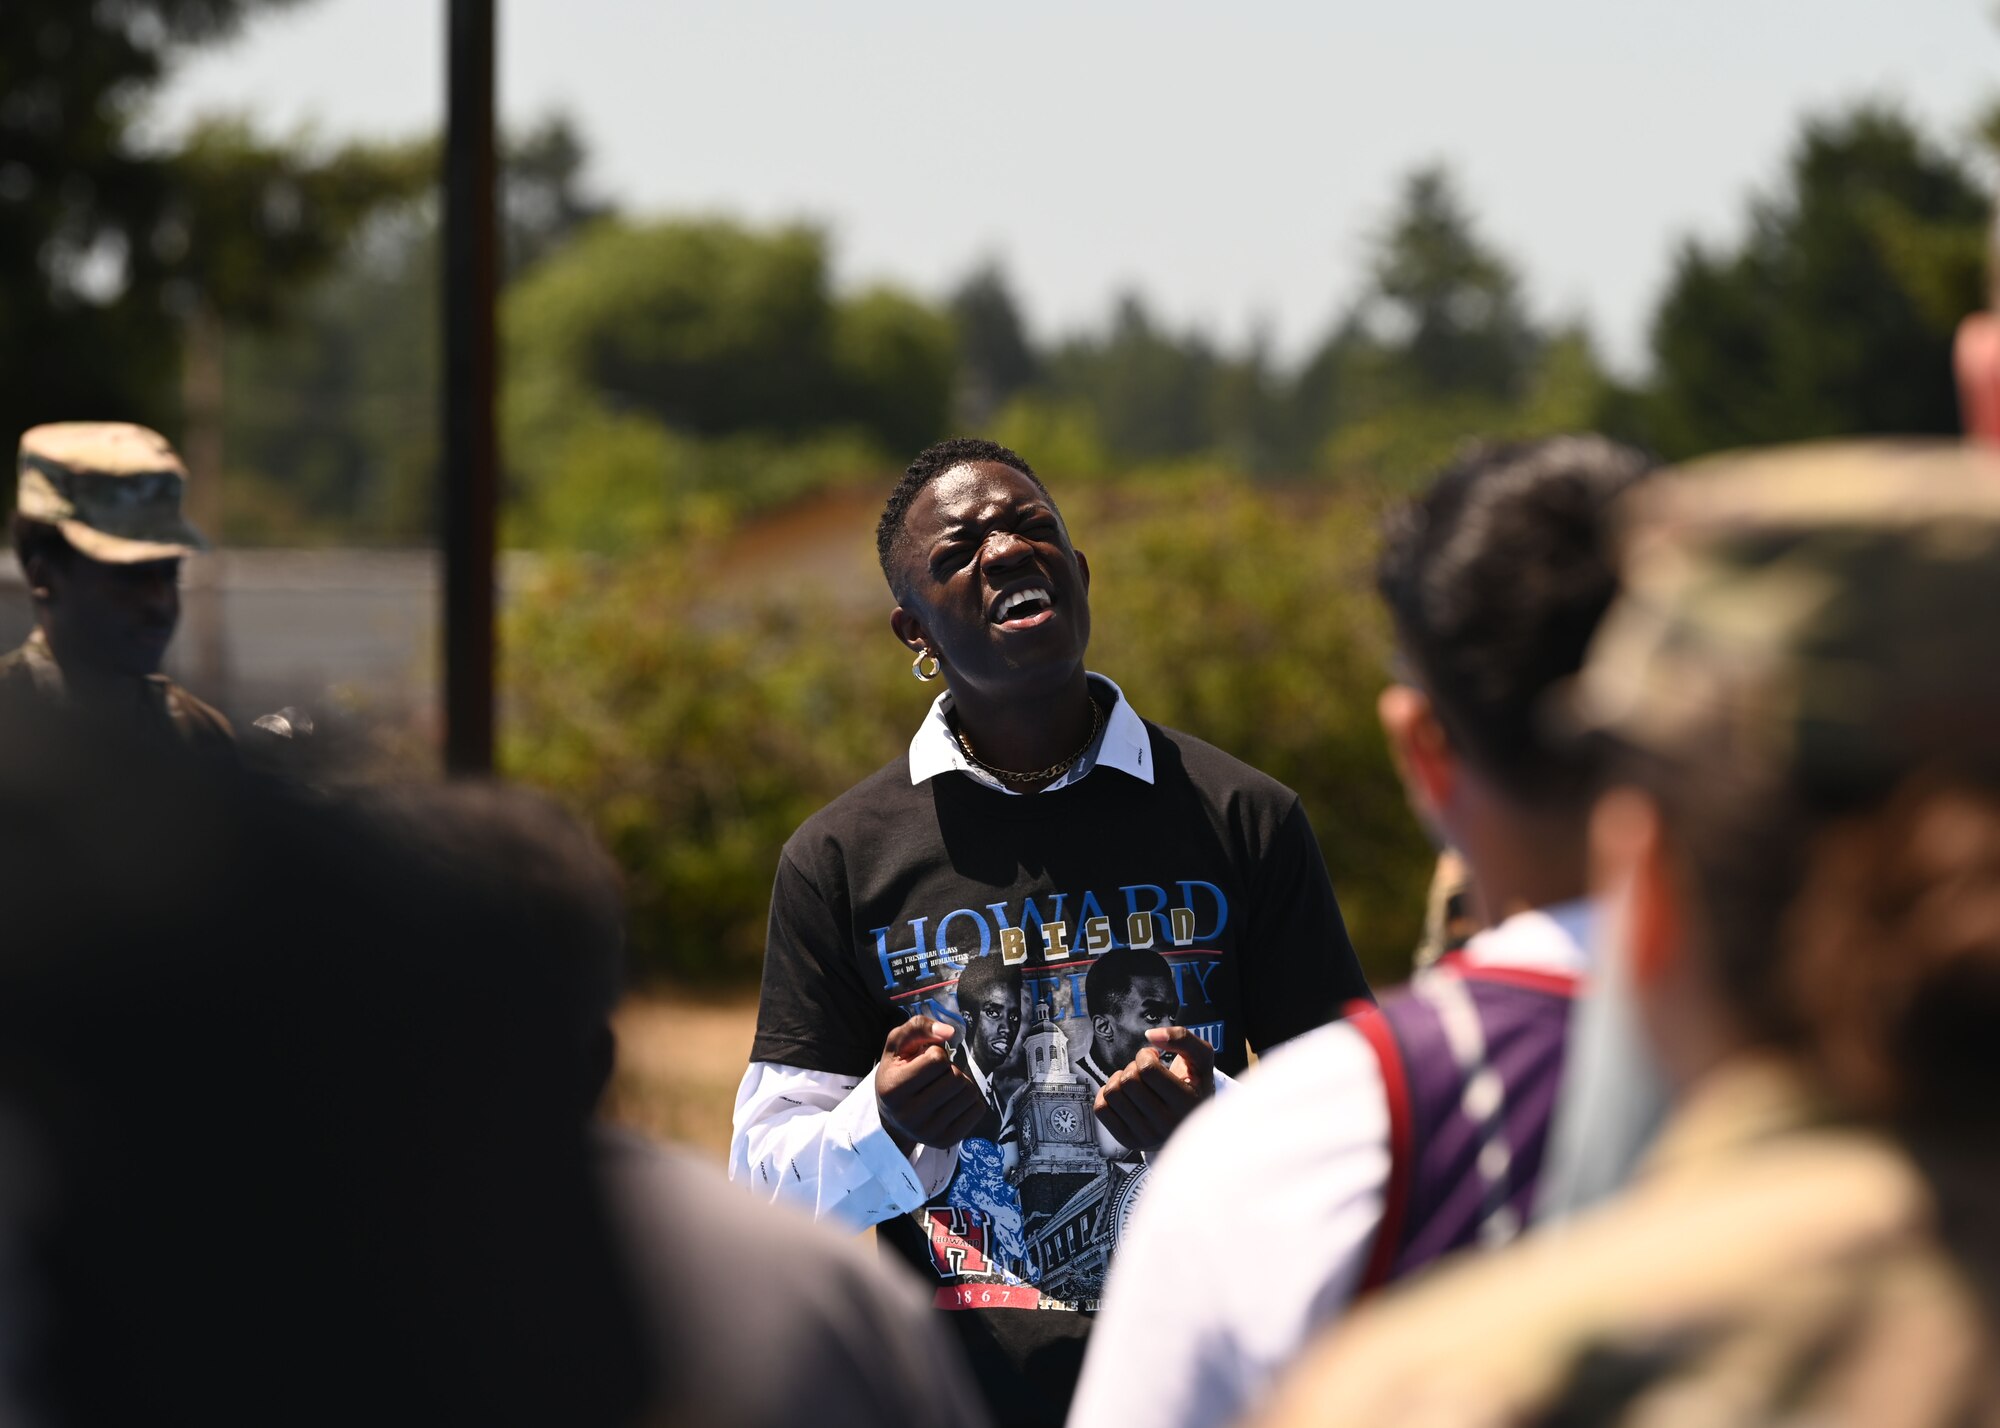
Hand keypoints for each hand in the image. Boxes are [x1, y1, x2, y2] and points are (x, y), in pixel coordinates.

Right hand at [875, 1016, 989, 1156]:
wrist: (892, 1117)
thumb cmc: (897, 1073)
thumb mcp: (897, 1044)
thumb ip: (919, 1027)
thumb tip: (950, 1032)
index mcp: (893, 1089)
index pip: (937, 1059)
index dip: (935, 1053)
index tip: (922, 1061)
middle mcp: (909, 1116)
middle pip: (956, 1078)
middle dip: (950, 1069)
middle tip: (936, 1076)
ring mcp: (928, 1132)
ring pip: (969, 1093)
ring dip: (961, 1083)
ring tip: (943, 1087)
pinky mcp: (946, 1141)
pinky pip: (978, 1110)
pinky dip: (970, 1100)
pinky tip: (952, 1101)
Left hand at [1092, 1026, 1216, 1151]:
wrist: (1196, 1126)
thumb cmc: (1194, 1086)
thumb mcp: (1201, 1059)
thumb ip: (1182, 1038)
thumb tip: (1150, 1035)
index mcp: (1186, 1104)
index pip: (1148, 1070)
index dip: (1145, 1055)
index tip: (1153, 1057)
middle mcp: (1166, 1125)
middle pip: (1128, 1081)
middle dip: (1133, 1067)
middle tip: (1145, 1071)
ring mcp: (1146, 1136)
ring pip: (1112, 1094)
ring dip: (1119, 1079)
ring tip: (1134, 1082)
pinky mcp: (1129, 1141)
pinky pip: (1101, 1109)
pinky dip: (1106, 1094)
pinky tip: (1123, 1094)